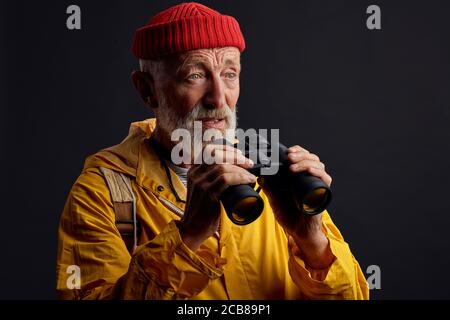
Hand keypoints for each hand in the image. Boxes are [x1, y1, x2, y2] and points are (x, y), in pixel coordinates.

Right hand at [178, 144, 254, 250]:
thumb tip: (233, 172)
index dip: (226, 149)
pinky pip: (226, 179)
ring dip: (241, 169)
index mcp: (193, 171)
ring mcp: (200, 184)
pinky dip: (240, 178)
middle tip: (248, 163)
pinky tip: (248, 180)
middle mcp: (195, 174)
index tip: (239, 154)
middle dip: (236, 157)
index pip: (209, 150)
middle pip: (217, 155)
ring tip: (250, 175)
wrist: (192, 228)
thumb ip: (211, 180)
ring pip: (223, 167)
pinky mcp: (208, 194)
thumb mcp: (203, 190)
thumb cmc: (202, 211)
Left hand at [258, 145, 333, 268]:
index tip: (287, 151)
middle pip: (310, 157)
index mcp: (298, 176)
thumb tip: (260, 176)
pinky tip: (309, 170)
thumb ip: (269, 188)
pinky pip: (325, 178)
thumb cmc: (288, 216)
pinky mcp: (323, 193)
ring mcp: (316, 184)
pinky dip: (318, 172)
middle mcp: (309, 178)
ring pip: (318, 164)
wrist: (299, 232)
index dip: (296, 151)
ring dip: (306, 161)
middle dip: (300, 154)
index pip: (301, 157)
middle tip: (289, 157)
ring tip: (293, 166)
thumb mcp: (275, 200)